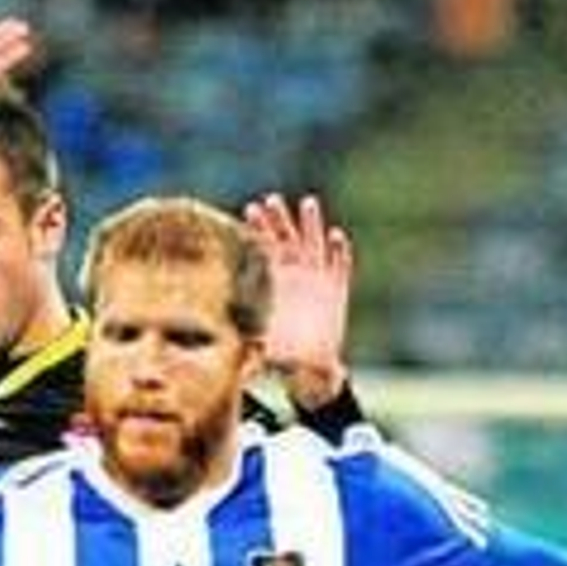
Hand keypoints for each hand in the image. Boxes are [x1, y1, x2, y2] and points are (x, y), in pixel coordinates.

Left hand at [243, 193, 353, 408]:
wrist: (309, 366)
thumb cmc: (280, 356)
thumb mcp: (259, 349)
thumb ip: (246, 346)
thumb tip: (226, 354)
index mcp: (274, 282)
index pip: (265, 249)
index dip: (258, 229)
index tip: (249, 210)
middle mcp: (295, 274)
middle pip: (288, 239)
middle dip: (280, 219)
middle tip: (271, 199)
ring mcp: (317, 279)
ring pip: (315, 244)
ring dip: (312, 224)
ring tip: (308, 203)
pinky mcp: (337, 289)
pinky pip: (340, 266)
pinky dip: (339, 252)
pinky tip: (336, 237)